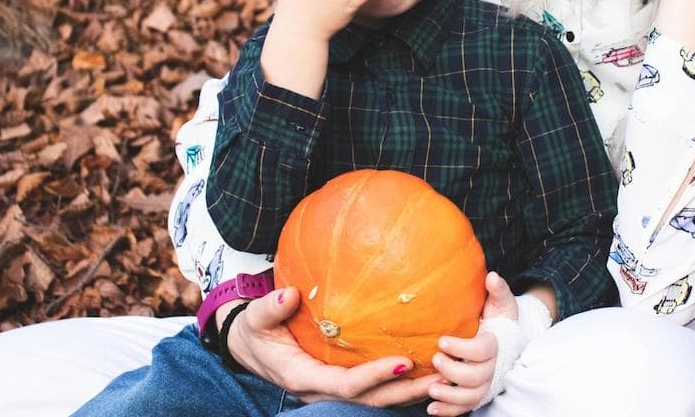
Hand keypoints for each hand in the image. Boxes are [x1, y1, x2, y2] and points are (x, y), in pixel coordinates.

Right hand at [227, 287, 437, 405]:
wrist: (249, 346)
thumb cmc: (255, 331)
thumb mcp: (255, 318)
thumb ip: (270, 309)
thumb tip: (287, 295)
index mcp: (304, 377)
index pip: (345, 385)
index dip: (374, 377)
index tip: (402, 362)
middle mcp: (323, 389)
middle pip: (371, 400)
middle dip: (405, 392)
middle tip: (441, 376)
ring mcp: (333, 388)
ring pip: (377, 397)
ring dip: (410, 389)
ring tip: (445, 374)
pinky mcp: (342, 380)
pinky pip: (374, 385)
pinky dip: (399, 379)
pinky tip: (425, 363)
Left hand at [426, 272, 517, 415]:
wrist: (504, 340)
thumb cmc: (499, 319)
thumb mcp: (500, 303)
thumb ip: (498, 290)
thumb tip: (492, 276)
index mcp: (496, 345)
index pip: (482, 350)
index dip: (462, 348)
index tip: (441, 340)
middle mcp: (493, 368)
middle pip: (475, 377)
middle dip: (453, 371)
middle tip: (435, 360)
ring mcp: (485, 384)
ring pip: (470, 397)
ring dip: (449, 396)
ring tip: (431, 388)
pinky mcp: (476, 394)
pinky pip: (464, 408)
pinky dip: (448, 411)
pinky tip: (431, 408)